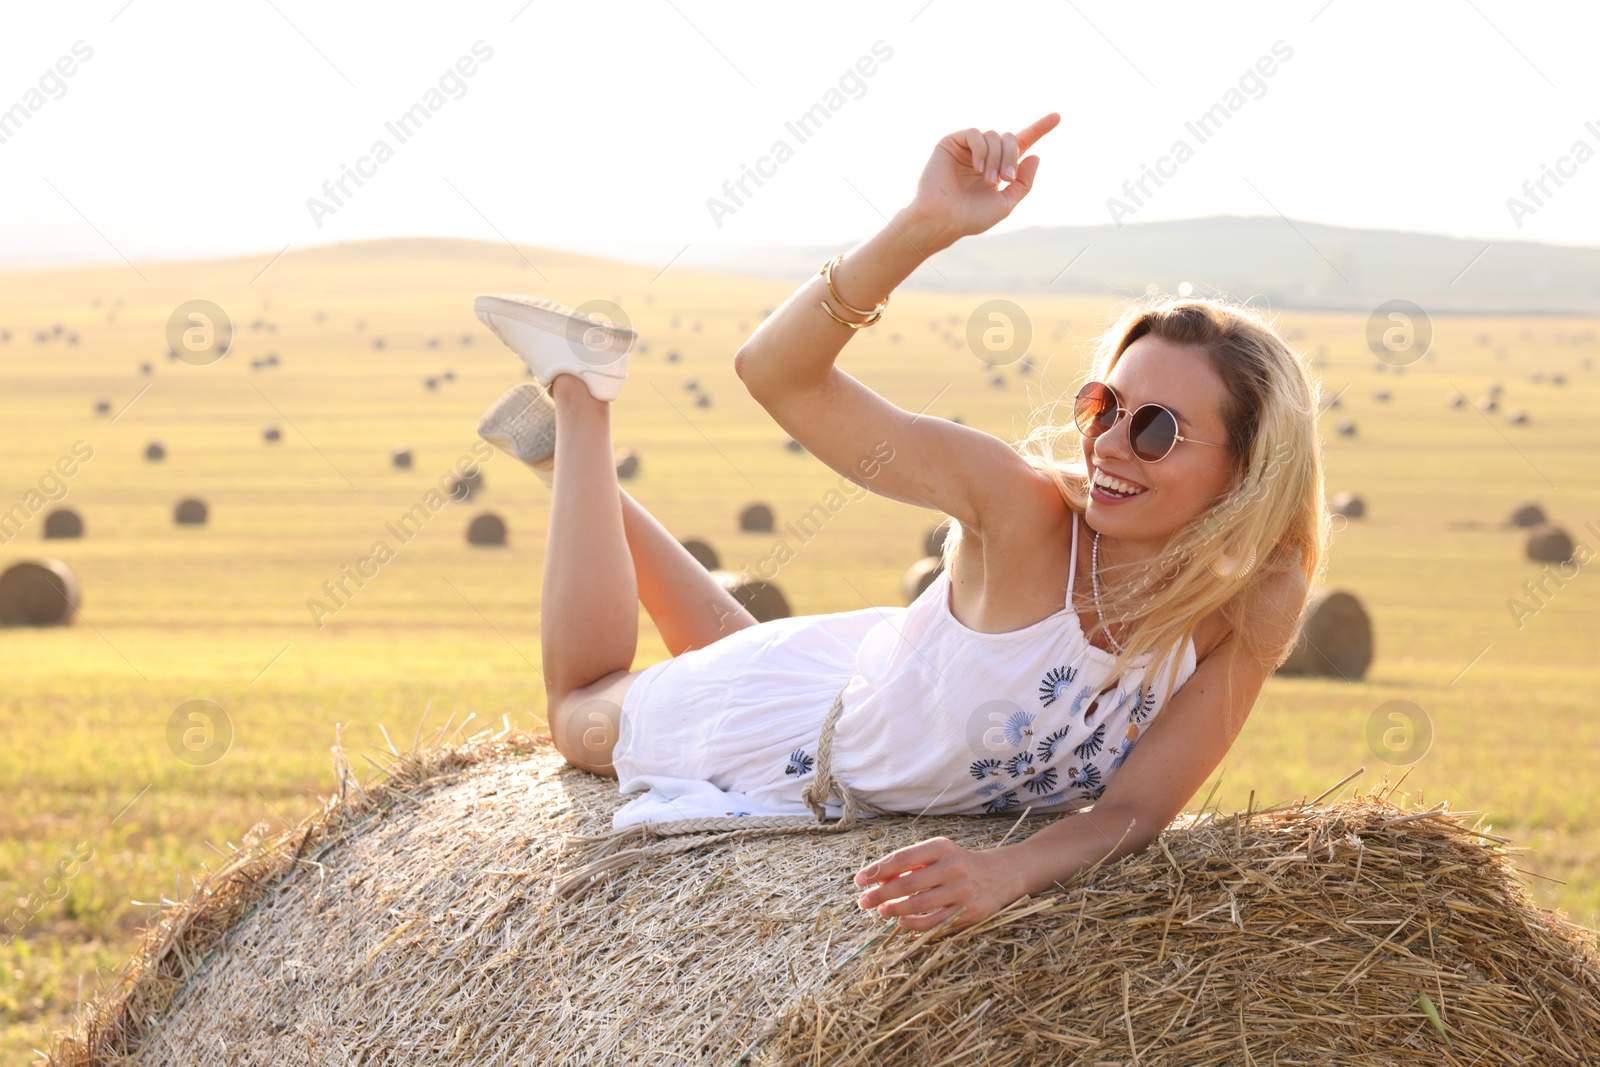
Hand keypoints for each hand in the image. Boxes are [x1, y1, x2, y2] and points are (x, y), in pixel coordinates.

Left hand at [853, 836, 1020, 932]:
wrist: (999, 875)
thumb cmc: (957, 864)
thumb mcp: (936, 855)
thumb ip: (908, 865)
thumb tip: (876, 880)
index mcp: (941, 848)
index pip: (902, 858)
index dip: (878, 870)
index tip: (859, 880)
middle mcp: (952, 866)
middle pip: (908, 882)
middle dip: (881, 893)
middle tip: (863, 901)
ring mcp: (961, 890)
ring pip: (919, 903)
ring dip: (895, 909)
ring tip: (880, 910)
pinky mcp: (968, 911)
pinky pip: (935, 921)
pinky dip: (914, 923)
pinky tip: (901, 921)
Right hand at [904, 114, 1060, 246]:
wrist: (943, 220)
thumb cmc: (970, 217)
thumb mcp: (1006, 203)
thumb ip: (1023, 182)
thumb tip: (1036, 155)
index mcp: (998, 167)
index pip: (1022, 143)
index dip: (1039, 129)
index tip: (1058, 116)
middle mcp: (984, 154)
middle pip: (1011, 138)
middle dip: (1012, 157)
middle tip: (1004, 179)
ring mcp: (968, 148)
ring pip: (995, 136)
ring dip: (997, 158)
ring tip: (988, 179)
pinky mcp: (952, 143)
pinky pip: (976, 134)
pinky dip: (982, 150)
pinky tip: (977, 168)